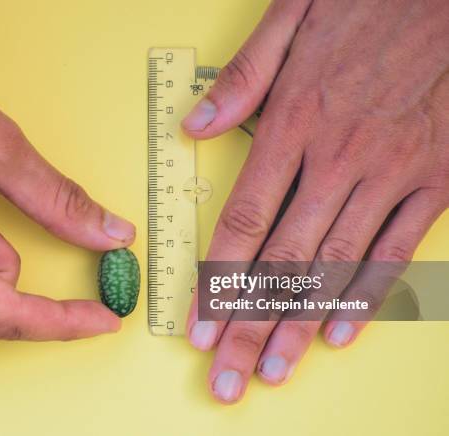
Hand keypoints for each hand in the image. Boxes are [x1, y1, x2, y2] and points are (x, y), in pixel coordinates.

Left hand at [182, 0, 448, 403]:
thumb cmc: (371, 2)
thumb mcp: (293, 17)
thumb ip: (243, 79)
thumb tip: (194, 127)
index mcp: (295, 122)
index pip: (243, 220)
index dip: (216, 279)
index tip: (198, 325)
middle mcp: (337, 158)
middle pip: (282, 260)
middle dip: (249, 324)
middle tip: (228, 374)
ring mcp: (390, 173)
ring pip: (334, 265)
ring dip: (300, 323)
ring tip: (274, 369)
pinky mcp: (435, 179)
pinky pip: (398, 247)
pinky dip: (368, 293)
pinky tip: (340, 331)